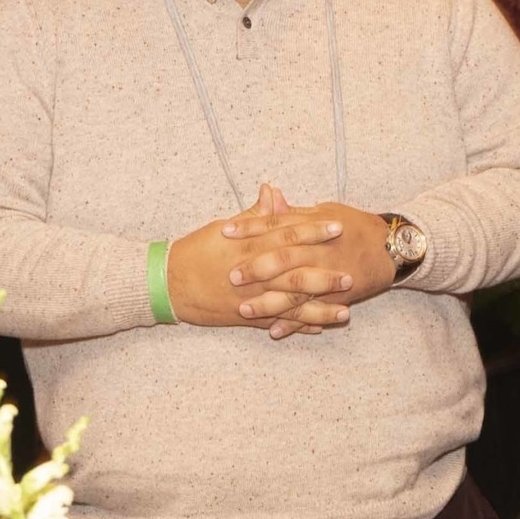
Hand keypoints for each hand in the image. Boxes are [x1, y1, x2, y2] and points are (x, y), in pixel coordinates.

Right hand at [168, 186, 350, 331]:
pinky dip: (296, 326)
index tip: (337, 226)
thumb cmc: (196, 251)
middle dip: (324, 274)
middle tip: (351, 273)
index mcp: (249, 246)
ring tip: (346, 311)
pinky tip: (319, 328)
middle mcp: (253, 273)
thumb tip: (273, 191)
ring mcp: (250, 298)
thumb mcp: (224, 228)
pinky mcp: (245, 318)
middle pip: (294, 273)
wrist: (168, 284)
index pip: (287, 234)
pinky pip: (276, 322)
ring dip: (319, 309)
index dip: (313, 230)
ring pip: (290, 305)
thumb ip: (254, 214)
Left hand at [222, 199, 396, 321]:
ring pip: (296, 292)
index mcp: (312, 228)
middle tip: (231, 275)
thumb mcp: (324, 212)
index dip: (249, 227)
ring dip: (269, 302)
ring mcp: (328, 277)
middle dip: (256, 268)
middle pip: (283, 259)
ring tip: (244, 309)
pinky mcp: (337, 298)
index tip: (225, 231)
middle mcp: (319, 252)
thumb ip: (293, 212)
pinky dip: (295, 323)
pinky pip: (314, 313)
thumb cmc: (355, 226)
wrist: (391, 248)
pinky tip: (275, 332)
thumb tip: (269, 197)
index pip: (275, 225)